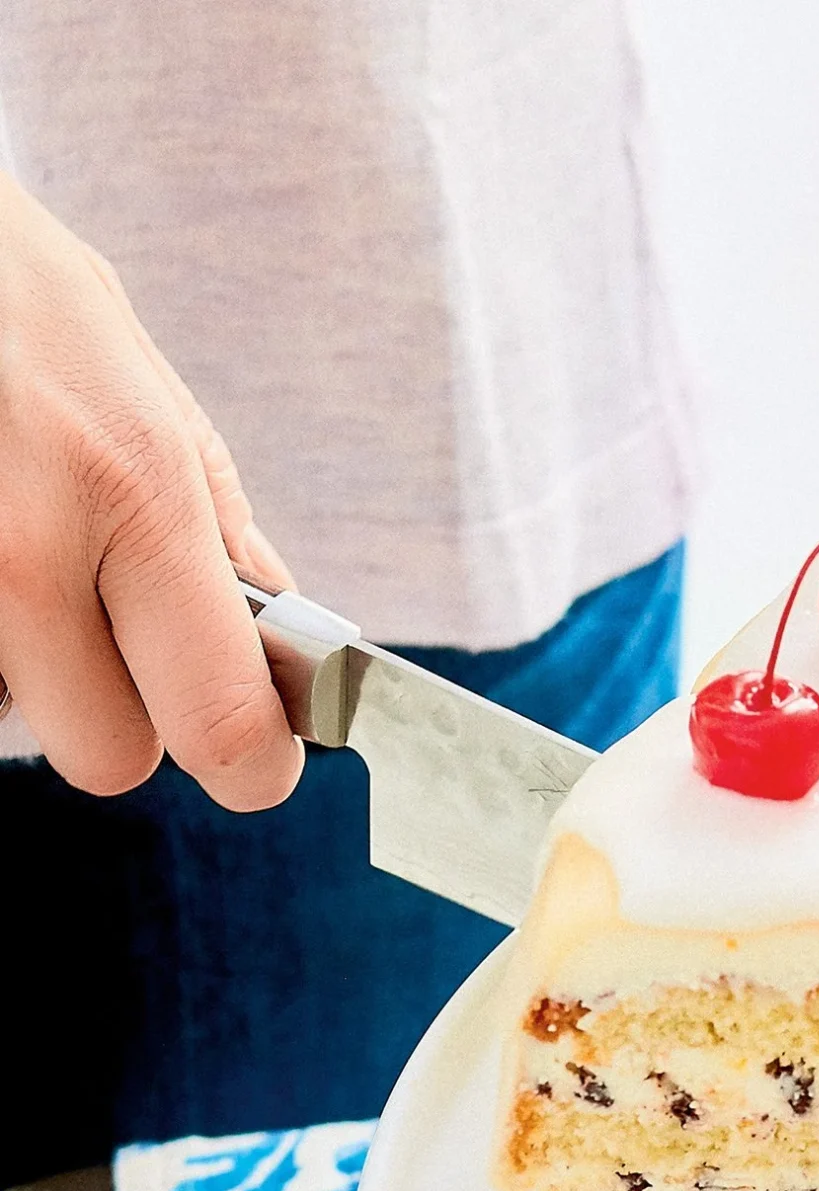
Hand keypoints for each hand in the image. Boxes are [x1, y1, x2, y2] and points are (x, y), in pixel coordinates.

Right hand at [0, 174, 302, 807]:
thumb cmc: (9, 293)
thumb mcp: (139, 379)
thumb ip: (214, 521)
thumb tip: (283, 638)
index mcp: (132, 491)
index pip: (221, 723)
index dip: (250, 761)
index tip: (254, 752)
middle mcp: (26, 547)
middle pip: (109, 755)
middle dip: (122, 713)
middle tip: (109, 625)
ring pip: (23, 718)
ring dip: (38, 668)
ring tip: (29, 547)